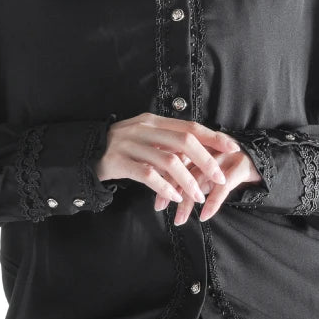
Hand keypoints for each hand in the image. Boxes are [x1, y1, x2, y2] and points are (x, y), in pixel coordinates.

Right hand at [96, 113, 241, 206]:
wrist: (85, 152)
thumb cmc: (123, 148)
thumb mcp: (147, 139)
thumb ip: (169, 144)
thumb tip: (200, 156)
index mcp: (154, 121)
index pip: (190, 126)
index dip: (213, 137)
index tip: (233, 148)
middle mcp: (144, 128)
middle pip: (183, 141)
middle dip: (206, 160)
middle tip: (219, 178)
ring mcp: (130, 143)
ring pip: (168, 160)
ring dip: (187, 180)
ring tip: (197, 196)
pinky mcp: (119, 161)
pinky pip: (147, 175)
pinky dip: (164, 187)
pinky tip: (173, 197)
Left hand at [155, 142, 262, 225]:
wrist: (264, 159)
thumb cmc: (230, 167)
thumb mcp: (208, 169)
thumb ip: (191, 175)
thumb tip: (168, 192)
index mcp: (199, 144)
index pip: (174, 159)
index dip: (163, 179)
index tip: (156, 199)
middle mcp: (209, 147)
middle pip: (184, 168)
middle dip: (170, 190)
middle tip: (161, 209)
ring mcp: (225, 155)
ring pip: (200, 178)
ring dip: (187, 201)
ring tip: (179, 219)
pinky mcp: (241, 166)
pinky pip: (223, 187)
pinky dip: (212, 202)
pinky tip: (204, 215)